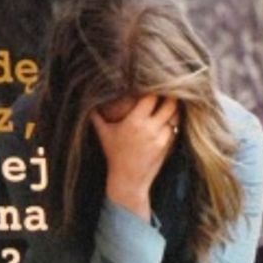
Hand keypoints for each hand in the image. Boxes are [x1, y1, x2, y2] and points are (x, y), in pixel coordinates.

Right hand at [90, 93, 178, 220]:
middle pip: (169, 104)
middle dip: (170, 96)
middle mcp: (150, 129)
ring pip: (175, 116)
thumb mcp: (103, 134)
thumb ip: (96, 116)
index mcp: (134, 122)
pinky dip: (173, 122)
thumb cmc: (114, 155)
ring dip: (173, 109)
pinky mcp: (168, 146)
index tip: (153, 83)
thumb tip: (87, 100)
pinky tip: (168, 119)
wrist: (128, 179)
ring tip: (170, 102)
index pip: (151, 97)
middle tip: (169, 89)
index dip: (154, 88)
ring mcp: (161, 138)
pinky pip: (175, 128)